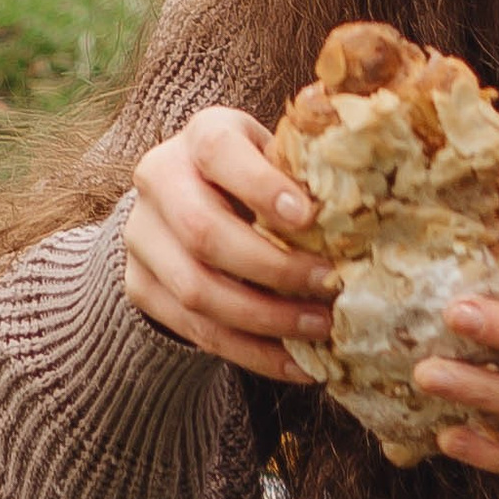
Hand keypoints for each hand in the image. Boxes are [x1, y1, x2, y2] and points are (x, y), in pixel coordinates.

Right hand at [125, 106, 336, 383]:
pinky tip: (297, 363)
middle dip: (273, 267)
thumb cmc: (257, 175)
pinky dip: (251, 353)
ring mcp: (142, 238)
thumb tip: (358, 193)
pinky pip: (196, 331)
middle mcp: (159, 180)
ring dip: (266, 318)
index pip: (219, 153)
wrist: (187, 198)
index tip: (310, 217)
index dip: (261, 186)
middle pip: (203, 232)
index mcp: (200, 136)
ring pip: (197, 291)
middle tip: (330, 284)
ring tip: (319, 327)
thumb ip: (304, 169)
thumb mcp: (277, 155)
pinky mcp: (141, 287)